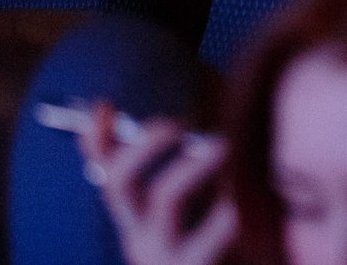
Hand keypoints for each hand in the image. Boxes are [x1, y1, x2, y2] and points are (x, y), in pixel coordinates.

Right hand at [80, 105, 237, 264]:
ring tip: (228, 142)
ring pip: (165, 199)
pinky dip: (229, 206)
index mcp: (138, 219)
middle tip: (181, 120)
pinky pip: (213, 234)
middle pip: (119, 184)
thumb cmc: (219, 246)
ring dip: (194, 161)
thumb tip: (183, 97)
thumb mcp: (195, 205)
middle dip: (144, 143)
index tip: (104, 104)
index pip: (105, 175)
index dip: (97, 141)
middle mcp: (144, 238)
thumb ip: (184, 159)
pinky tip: (249, 195)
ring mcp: (169, 258)